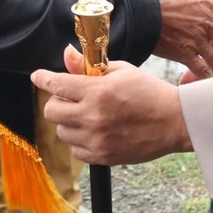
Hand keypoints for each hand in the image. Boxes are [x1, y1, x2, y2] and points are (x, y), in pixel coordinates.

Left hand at [34, 46, 191, 164]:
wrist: (174, 122)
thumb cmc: (149, 92)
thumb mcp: (121, 71)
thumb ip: (89, 67)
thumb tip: (66, 55)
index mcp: (98, 91)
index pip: (57, 84)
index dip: (43, 78)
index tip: (38, 76)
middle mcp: (93, 117)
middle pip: (51, 110)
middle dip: (58, 101)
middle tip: (72, 98)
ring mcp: (96, 139)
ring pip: (62, 131)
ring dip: (70, 121)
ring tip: (90, 115)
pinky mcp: (102, 156)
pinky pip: (76, 149)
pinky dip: (81, 140)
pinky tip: (98, 131)